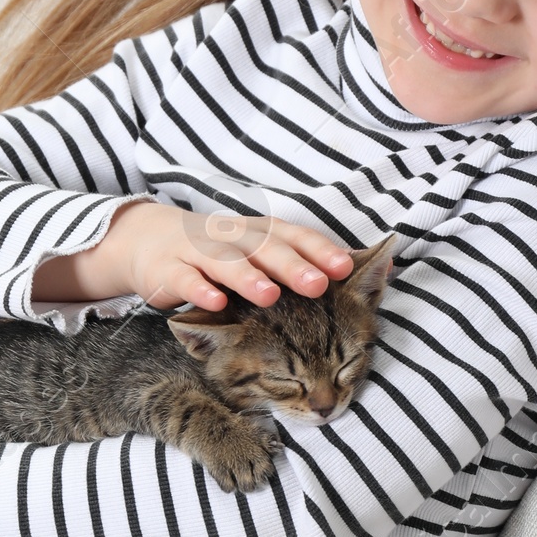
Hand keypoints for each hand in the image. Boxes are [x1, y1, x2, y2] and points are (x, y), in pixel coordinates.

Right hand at [122, 204, 354, 311]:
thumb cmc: (224, 255)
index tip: (347, 266)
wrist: (150, 241)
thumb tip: (386, 265)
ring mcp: (199, 251)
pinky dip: (201, 291)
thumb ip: (315, 261)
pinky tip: (218, 304)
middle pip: (265, 247)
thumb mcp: (266, 254)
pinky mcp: (168, 270)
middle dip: (291, 265)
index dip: (320, 250)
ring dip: (249, 277)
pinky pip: (185, 280)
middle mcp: (234, 236)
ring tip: (270, 295)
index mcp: (262, 233)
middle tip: (316, 284)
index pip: (295, 236)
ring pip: (226, 261)